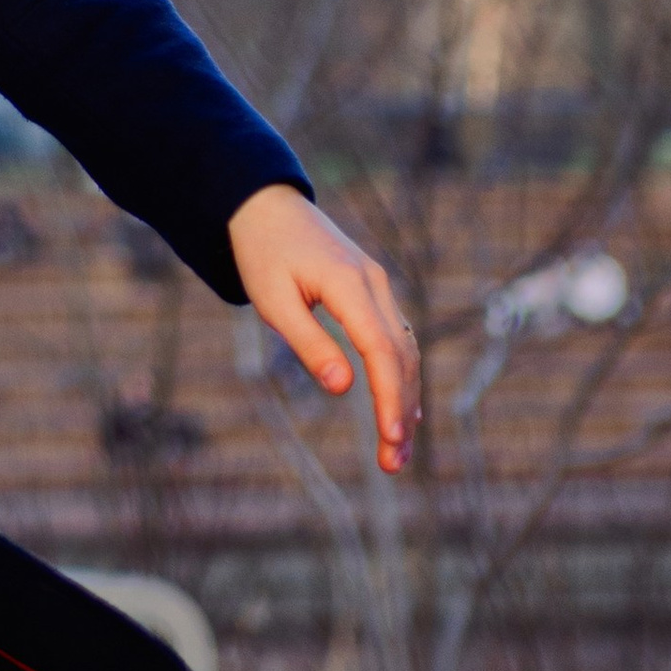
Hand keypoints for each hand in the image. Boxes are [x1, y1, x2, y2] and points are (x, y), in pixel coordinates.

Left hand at [229, 183, 419, 474]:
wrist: (266, 206)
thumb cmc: (263, 253)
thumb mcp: (273, 300)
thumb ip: (307, 342)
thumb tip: (342, 387)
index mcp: (350, 284)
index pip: (382, 351)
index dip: (390, 398)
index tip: (391, 439)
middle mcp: (375, 284)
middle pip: (402, 356)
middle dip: (402, 411)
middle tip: (393, 464)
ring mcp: (379, 285)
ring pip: (407, 349)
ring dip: (406, 399)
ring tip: (397, 450)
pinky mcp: (374, 291)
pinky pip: (398, 338)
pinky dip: (402, 376)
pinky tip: (402, 410)